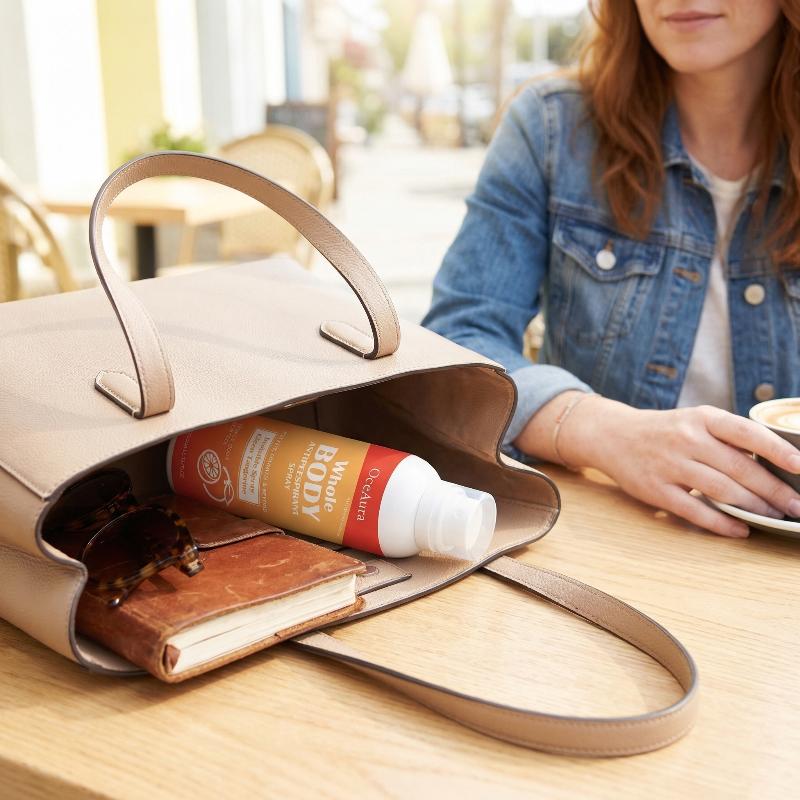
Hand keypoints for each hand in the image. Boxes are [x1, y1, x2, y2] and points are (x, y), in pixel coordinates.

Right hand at [518, 394, 799, 537]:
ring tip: (776, 517)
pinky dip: (722, 523)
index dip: (778, 450)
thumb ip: (727, 438)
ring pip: (722, 491)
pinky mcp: (656, 490)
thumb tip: (775, 465)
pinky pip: (695, 510)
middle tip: (798, 505)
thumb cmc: (664, 431)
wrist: (612, 436)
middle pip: (740, 469)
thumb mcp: (694, 421)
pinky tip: (741, 530)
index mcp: (701, 418)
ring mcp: (669, 465)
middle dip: (774, 491)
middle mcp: (686, 439)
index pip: (747, 433)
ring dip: (754, 508)